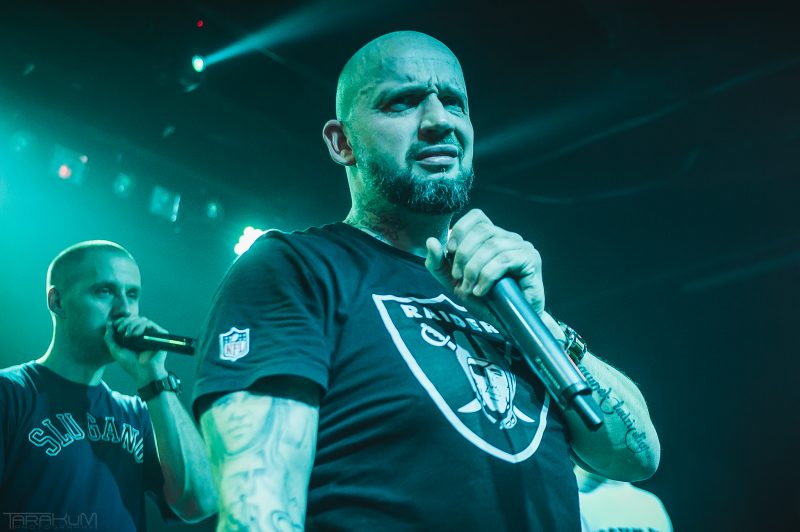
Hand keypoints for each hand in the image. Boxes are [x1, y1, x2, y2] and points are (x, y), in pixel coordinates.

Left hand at [105, 316, 167, 387]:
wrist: (143, 371)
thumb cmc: (130, 364)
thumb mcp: (115, 350)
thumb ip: (109, 338)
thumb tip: (109, 324)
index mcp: (133, 336)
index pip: (128, 322)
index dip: (121, 321)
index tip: (116, 326)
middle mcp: (143, 333)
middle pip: (135, 319)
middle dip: (126, 322)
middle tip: (121, 330)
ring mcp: (151, 334)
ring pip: (142, 319)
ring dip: (132, 324)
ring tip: (128, 334)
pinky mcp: (159, 334)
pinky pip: (150, 324)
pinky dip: (141, 326)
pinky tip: (136, 334)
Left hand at [425, 209, 545, 328]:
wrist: (510, 324)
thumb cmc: (486, 302)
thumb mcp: (455, 283)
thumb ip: (440, 263)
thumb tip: (431, 240)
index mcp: (493, 237)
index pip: (477, 217)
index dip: (461, 230)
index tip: (450, 252)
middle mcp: (509, 237)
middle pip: (482, 231)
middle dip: (463, 255)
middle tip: (458, 278)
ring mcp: (522, 247)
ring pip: (492, 246)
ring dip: (474, 269)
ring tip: (469, 289)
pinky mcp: (531, 260)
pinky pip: (504, 260)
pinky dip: (487, 276)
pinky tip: (481, 291)